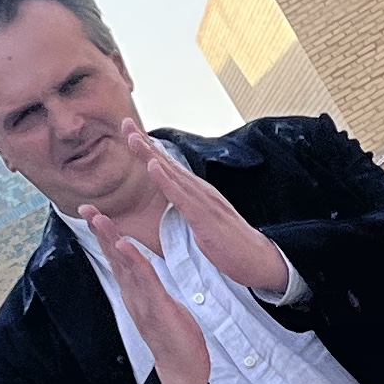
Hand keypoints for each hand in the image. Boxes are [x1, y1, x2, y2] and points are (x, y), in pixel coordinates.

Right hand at [89, 218, 214, 383]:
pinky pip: (145, 281)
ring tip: (101, 219)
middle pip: (114, 258)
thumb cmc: (175, 336)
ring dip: (112, 241)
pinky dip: (135, 262)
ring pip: (125, 266)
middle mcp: (134, 295)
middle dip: (100, 232)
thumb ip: (149, 287)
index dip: (106, 235)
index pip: (118, 258)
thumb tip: (143, 271)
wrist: (184, 369)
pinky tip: (125, 246)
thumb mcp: (159, 304)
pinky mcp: (158, 308)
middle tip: (86, 208)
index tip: (94, 213)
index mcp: (136, 292)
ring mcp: (143, 302)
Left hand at [143, 141, 293, 299]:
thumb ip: (188, 211)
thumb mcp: (203, 224)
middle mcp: (200, 191)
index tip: (131, 134)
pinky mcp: (203, 218)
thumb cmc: (231, 245)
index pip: (170, 167)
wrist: (258, 259)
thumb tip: (175, 204)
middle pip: (167, 163)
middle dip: (145, 143)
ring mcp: (203, 202)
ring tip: (133, 138)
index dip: (150, 150)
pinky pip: (180, 197)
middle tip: (125, 123)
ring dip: (151, 155)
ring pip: (171, 174)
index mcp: (198, 193)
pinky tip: (153, 167)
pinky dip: (165, 181)